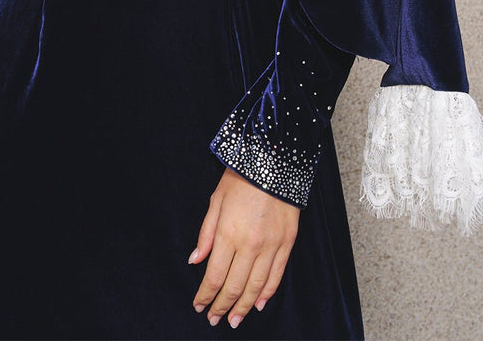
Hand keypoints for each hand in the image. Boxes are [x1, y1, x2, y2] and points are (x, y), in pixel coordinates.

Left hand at [188, 167, 298, 328]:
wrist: (274, 162)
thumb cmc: (240, 178)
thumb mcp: (215, 200)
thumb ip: (206, 233)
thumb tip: (195, 260)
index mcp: (228, 234)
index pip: (214, 276)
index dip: (205, 295)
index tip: (198, 306)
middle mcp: (250, 245)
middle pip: (234, 286)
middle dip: (222, 306)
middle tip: (214, 319)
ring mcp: (271, 246)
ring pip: (256, 286)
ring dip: (243, 307)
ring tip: (234, 320)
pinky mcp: (287, 243)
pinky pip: (277, 275)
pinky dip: (267, 293)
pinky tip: (258, 303)